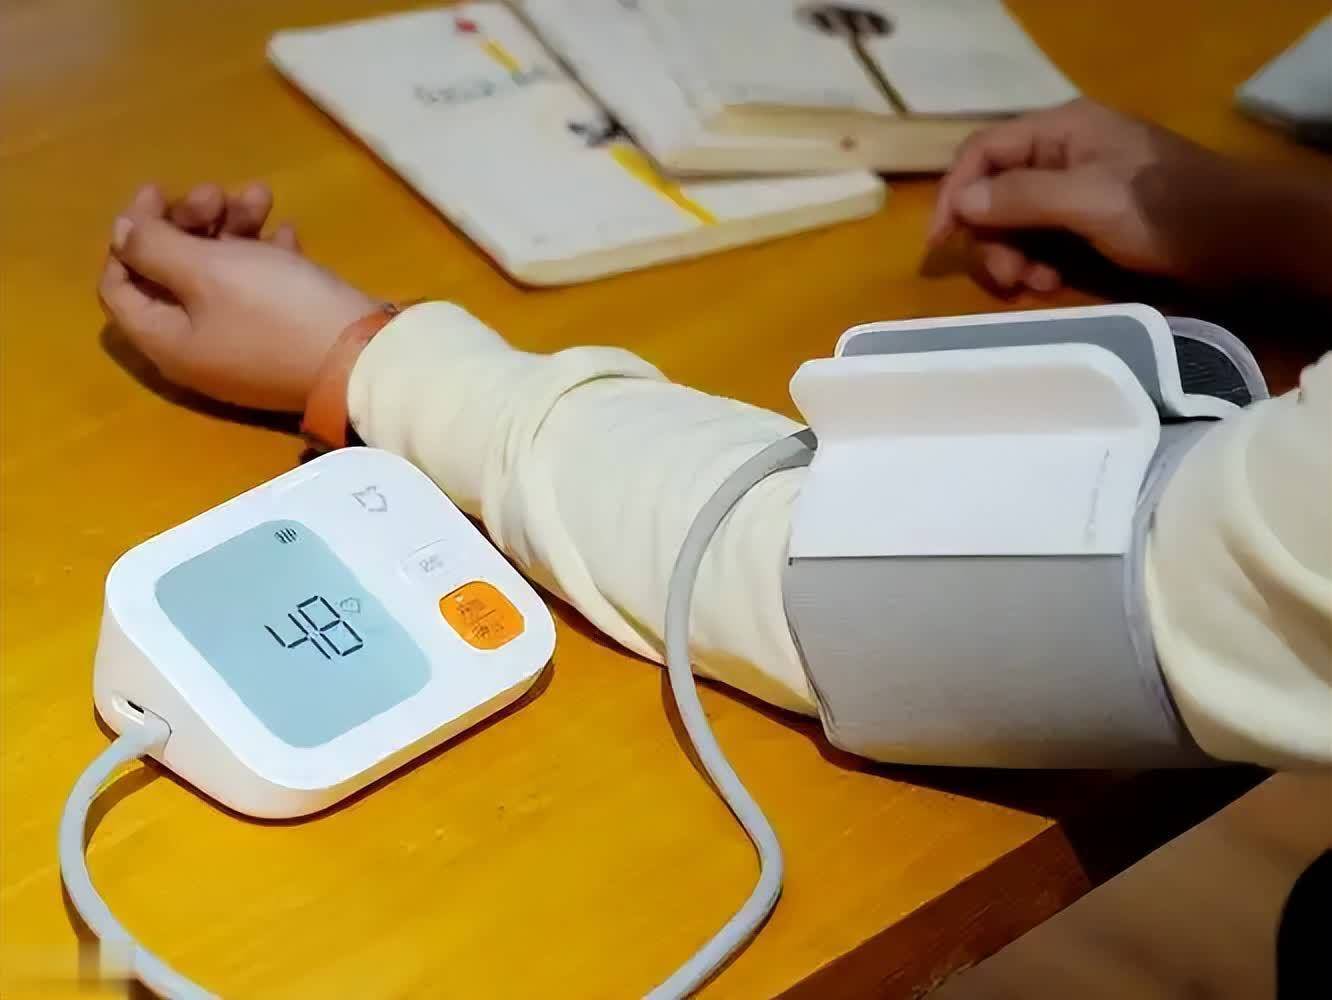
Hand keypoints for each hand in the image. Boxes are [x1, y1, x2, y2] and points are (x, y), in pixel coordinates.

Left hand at [98, 182, 378, 410]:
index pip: (119, 284)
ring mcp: (241, 346)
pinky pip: (257, 292)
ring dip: (232, 230)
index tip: (160, 194)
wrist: (364, 358)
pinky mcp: (280, 339)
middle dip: (190, 224)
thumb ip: (153, 246)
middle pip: (170, 275)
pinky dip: (264, 257)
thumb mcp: (207, 270)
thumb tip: (121, 232)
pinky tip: (287, 232)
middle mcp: (196, 348)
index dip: (131, 234)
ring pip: (218, 277)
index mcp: (165, 339)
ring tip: (261, 195)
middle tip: (219, 191)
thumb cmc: (278, 310)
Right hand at [927, 99, 1264, 294]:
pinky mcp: (1089, 222)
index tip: (941, 243)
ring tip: (1035, 286)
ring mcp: (1076, 189)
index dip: (953, 194)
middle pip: (993, 192)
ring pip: (1014, 222)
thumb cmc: (1164, 210)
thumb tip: (961, 202)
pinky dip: (1037, 264)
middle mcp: (1061, 154)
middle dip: (991, 238)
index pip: (982, 152)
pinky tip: (1052, 285)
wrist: (1238, 238)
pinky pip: (1041, 240)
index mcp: (1059, 131)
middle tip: (1006, 278)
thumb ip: (1020, 198)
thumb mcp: (1087, 200)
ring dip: (1013, 257)